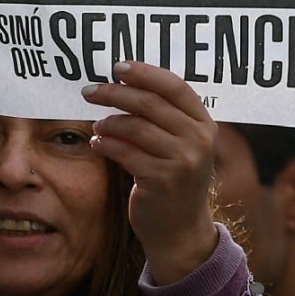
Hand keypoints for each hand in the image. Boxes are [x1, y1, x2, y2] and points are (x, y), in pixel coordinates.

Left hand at [85, 59, 220, 284]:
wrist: (180, 229)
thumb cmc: (172, 179)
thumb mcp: (179, 146)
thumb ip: (162, 118)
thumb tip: (121, 83)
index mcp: (205, 125)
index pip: (176, 87)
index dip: (145, 73)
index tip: (118, 67)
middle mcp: (199, 140)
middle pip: (149, 103)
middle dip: (114, 93)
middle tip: (89, 91)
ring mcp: (183, 161)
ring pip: (134, 125)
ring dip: (107, 122)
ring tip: (97, 126)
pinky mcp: (162, 180)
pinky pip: (124, 151)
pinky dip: (105, 144)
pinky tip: (97, 143)